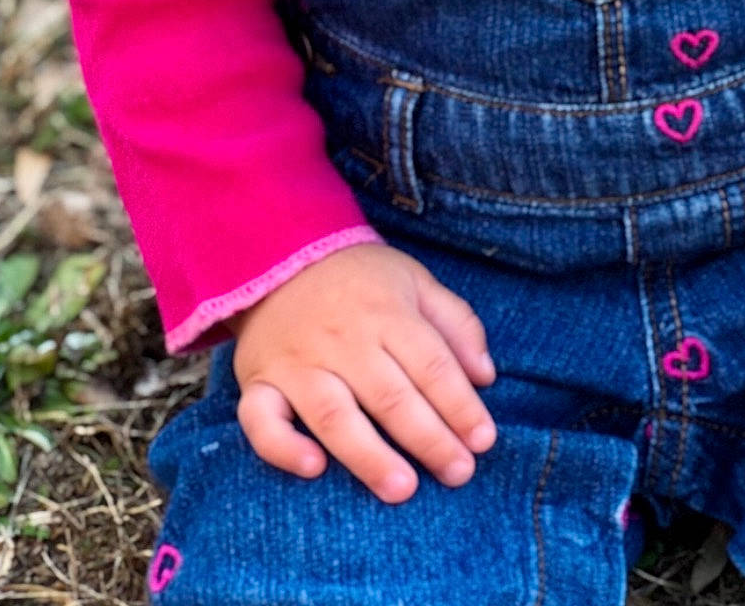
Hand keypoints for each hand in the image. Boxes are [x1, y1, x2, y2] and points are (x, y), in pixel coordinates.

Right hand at [230, 240, 496, 503]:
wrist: (279, 255)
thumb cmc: (360, 279)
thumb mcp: (415, 281)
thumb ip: (456, 323)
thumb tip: (485, 376)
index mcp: (387, 312)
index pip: (432, 364)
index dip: (461, 405)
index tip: (484, 440)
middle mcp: (343, 340)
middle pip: (391, 397)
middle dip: (429, 439)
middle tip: (458, 474)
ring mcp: (298, 363)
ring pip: (335, 416)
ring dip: (370, 456)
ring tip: (403, 489)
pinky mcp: (259, 382)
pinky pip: (262, 420)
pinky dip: (284, 447)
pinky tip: (314, 468)